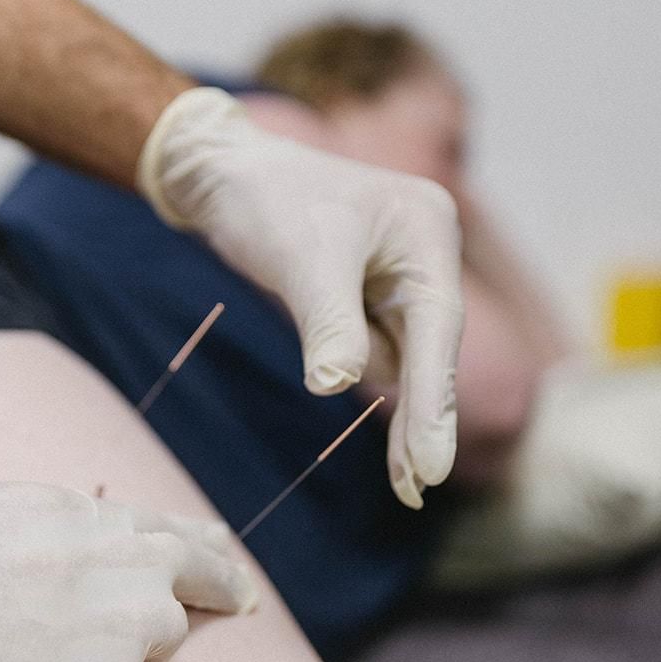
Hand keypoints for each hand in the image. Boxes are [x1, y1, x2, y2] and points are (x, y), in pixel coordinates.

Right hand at [0, 482, 255, 661]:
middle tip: (242, 603)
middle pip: (190, 574)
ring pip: (159, 645)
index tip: (223, 556)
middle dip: (216, 588)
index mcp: (65, 509)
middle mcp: (103, 554)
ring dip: (128, 658)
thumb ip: (36, 530)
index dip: (198, 545)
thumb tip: (60, 552)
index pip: (159, 524)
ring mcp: (109, 619)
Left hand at [138, 88, 463, 507]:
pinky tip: (382, 437)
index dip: (434, 402)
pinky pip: (374, 351)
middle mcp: (425, 253)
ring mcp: (400, 276)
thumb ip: (327, 322)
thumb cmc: (266, 201)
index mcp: (427, 231)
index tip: (432, 467)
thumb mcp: (299, 260)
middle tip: (416, 490)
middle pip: (429, 350)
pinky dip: (363, 382)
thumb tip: (337, 385)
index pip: (437, 329)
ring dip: (383, 395)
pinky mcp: (369, 295)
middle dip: (422, 419)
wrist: (223, 171)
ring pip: (400, 357)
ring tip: (379, 431)